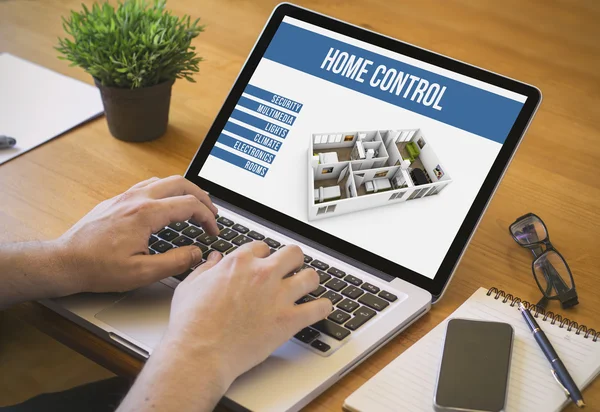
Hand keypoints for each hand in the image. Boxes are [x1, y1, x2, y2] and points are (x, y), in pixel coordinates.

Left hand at [55, 175, 218, 293]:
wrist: (65, 261)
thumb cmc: (98, 268)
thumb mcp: (141, 273)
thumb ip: (174, 262)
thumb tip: (196, 253)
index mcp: (146, 214)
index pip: (189, 205)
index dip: (208, 218)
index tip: (213, 231)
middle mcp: (137, 198)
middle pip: (181, 183)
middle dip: (202, 197)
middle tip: (211, 213)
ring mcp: (126, 196)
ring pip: (164, 180)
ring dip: (184, 191)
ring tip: (194, 206)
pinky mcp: (118, 200)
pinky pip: (149, 185)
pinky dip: (167, 191)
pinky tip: (167, 204)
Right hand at [164, 242, 331, 385]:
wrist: (199, 353)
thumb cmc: (191, 323)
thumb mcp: (190, 286)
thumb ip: (205, 269)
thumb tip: (213, 259)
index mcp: (239, 262)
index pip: (263, 247)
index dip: (263, 256)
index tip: (264, 264)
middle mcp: (262, 274)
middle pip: (293, 253)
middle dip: (293, 261)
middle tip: (291, 270)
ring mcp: (278, 296)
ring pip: (311, 276)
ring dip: (310, 281)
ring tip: (307, 288)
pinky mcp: (289, 320)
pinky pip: (319, 308)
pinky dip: (323, 308)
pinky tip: (321, 308)